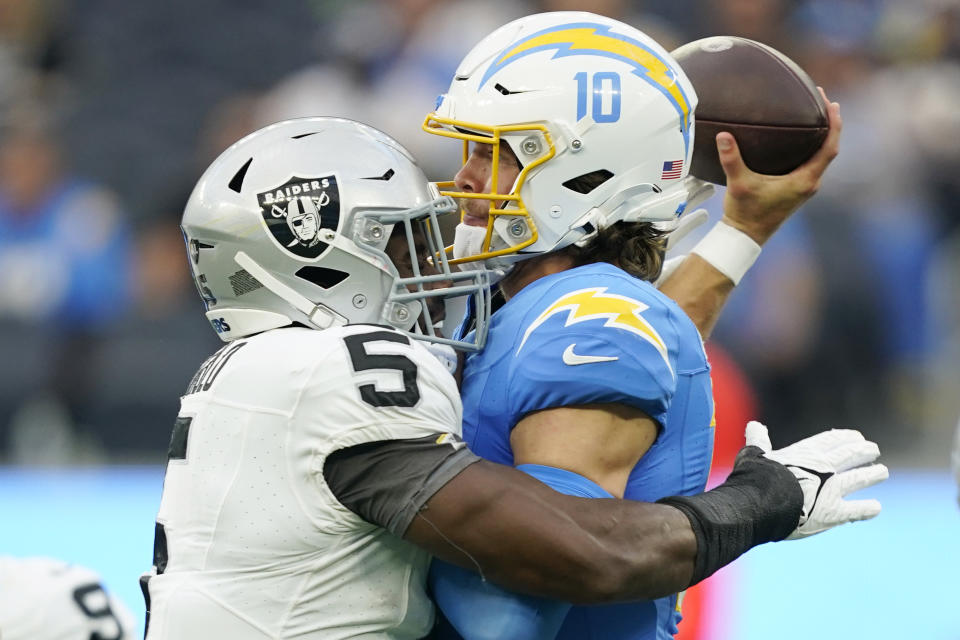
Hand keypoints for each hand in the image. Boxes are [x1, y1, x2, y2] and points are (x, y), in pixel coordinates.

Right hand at [719, 87, 841, 244]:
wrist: (745, 236)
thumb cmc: (746, 213)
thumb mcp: (739, 184)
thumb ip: (732, 159)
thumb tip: (724, 135)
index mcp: (805, 180)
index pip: (829, 148)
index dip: (834, 124)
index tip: (831, 104)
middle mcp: (810, 183)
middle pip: (829, 149)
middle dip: (830, 125)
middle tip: (824, 101)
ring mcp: (804, 187)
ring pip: (821, 156)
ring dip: (822, 136)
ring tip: (817, 115)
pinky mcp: (796, 189)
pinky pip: (811, 163)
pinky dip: (811, 147)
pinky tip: (801, 139)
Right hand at [744, 420, 887, 539]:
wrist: (760, 504)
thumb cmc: (754, 478)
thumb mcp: (754, 455)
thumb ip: (758, 441)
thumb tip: (754, 426)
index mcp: (805, 453)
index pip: (830, 441)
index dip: (844, 437)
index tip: (855, 436)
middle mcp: (823, 468)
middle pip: (849, 455)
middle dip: (862, 451)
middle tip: (873, 450)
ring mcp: (831, 490)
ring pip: (858, 479)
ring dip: (872, 475)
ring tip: (882, 472)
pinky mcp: (833, 513)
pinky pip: (856, 510)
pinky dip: (867, 509)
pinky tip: (876, 508)